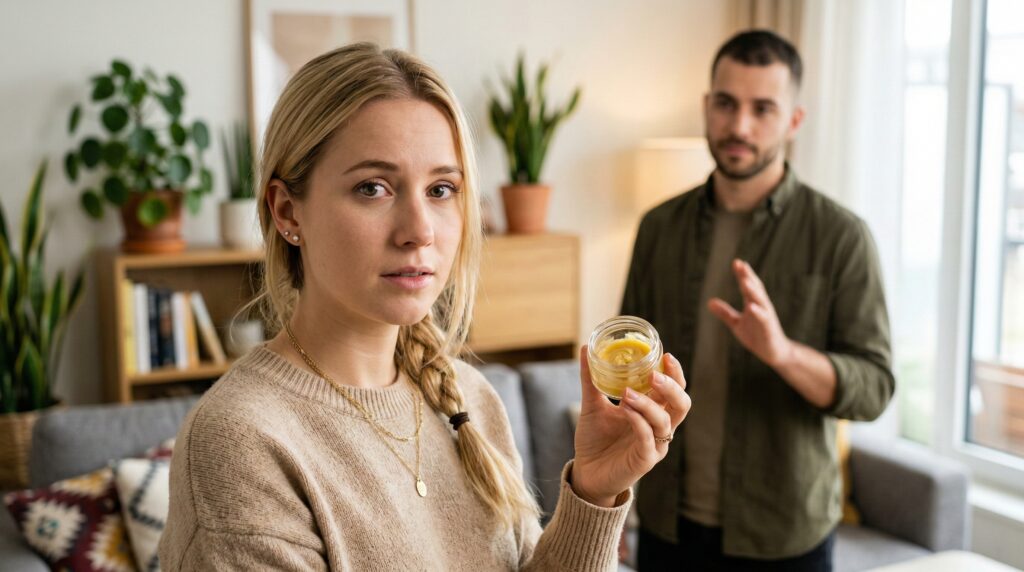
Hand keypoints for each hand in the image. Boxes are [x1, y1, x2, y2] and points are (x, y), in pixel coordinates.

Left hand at [571, 346, 690, 506]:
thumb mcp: (592, 405)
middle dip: (672, 386)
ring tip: (627, 392)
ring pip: (665, 421)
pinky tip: (625, 410)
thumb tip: (585, 348)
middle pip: (681, 404)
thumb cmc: (595, 439)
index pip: (674, 390)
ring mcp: (654, 445)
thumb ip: (591, 379)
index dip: (675, 374)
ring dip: (648, 404)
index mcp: (652, 412)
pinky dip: (638, 422)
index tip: (666, 355)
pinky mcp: (644, 460)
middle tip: (654, 374)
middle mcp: (658, 427)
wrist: (585, 472)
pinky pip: (648, 439)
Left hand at [708, 259, 793, 367]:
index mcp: (753, 304)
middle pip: (755, 288)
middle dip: (748, 276)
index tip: (736, 262)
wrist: (774, 353)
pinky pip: (763, 318)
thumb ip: (725, 313)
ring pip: (760, 300)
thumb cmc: (757, 336)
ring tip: (745, 279)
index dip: (742, 275)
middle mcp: (761, 307)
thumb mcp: (737, 324)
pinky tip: (751, 306)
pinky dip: (758, 312)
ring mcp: (766, 316)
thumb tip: (709, 302)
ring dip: (753, 290)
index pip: (747, 286)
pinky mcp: (769, 327)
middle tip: (741, 264)